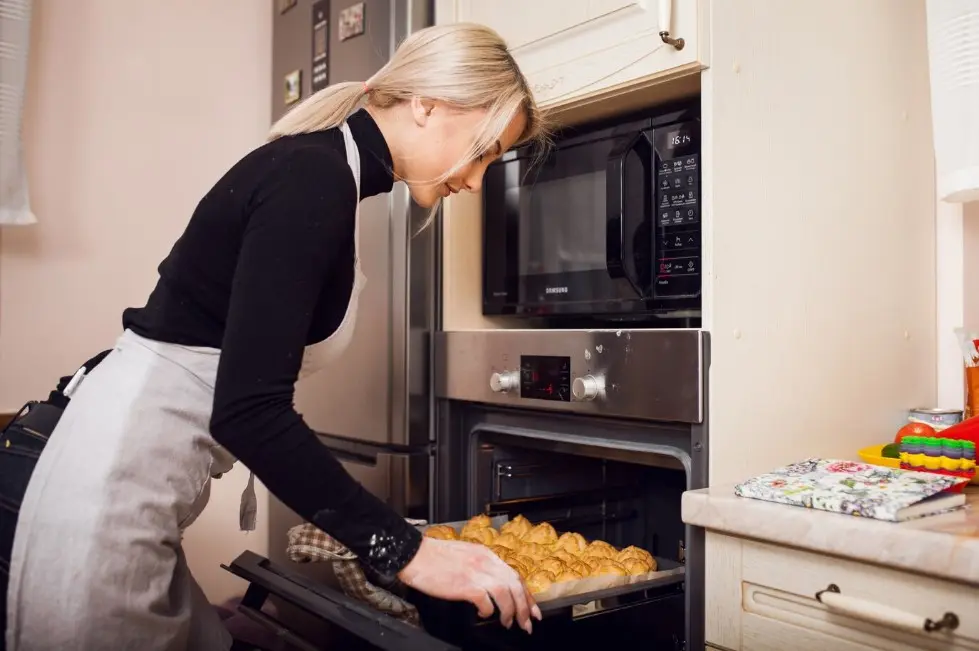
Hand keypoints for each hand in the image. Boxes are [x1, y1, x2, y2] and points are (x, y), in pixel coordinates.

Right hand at [398, 537, 541, 632]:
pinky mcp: (466, 586)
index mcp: (486, 554)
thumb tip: (493, 584)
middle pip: (515, 585)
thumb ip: (481, 566)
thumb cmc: (435, 556)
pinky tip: (483, 615)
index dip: (526, 594)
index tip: (532, 608)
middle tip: (528, 623)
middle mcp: (485, 562)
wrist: (415, 554)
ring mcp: (477, 573)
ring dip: (511, 612)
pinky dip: (488, 611)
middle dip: (525, 607)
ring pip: (506, 594)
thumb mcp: (465, 554)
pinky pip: (486, 602)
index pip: (515, 575)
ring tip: (508, 623)